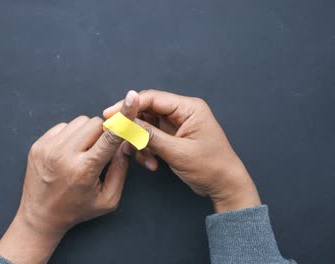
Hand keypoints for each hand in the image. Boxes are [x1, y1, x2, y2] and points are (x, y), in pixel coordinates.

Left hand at [0, 91, 139, 263]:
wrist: (40, 216)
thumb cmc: (77, 210)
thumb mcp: (108, 199)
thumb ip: (121, 169)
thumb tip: (125, 143)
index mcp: (84, 170)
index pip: (109, 136)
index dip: (123, 116)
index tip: (131, 98)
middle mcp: (64, 156)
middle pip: (95, 124)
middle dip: (104, 132)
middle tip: (100, 150)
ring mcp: (48, 148)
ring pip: (80, 122)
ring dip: (88, 133)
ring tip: (83, 153)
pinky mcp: (38, 145)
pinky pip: (63, 126)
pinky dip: (72, 135)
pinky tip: (69, 152)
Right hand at [104, 89, 260, 212]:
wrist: (224, 186)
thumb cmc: (210, 167)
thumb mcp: (177, 151)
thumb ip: (150, 135)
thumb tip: (126, 122)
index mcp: (188, 108)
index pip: (152, 98)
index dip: (129, 105)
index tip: (110, 115)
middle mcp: (182, 112)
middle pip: (147, 110)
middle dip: (133, 126)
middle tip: (119, 137)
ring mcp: (176, 125)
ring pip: (146, 125)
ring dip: (141, 142)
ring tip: (145, 159)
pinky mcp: (172, 136)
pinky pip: (151, 137)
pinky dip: (147, 149)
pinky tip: (152, 163)